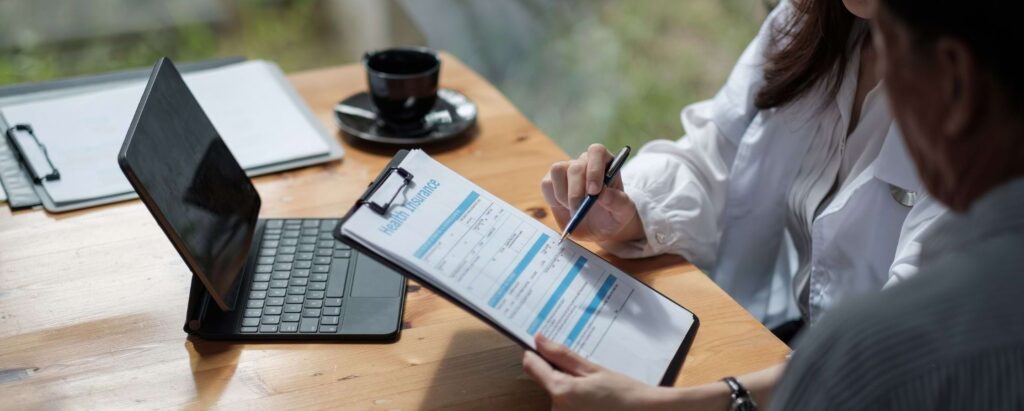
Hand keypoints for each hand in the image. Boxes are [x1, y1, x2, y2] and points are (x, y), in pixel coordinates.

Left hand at [522, 334, 674, 410]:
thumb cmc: (625, 394)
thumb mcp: (594, 370)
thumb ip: (563, 356)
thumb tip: (539, 340)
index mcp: (561, 391)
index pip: (532, 365)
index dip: (536, 353)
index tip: (544, 347)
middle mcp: (556, 409)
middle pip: (546, 381)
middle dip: (561, 374)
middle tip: (587, 373)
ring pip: (557, 394)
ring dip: (570, 389)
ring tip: (596, 389)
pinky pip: (565, 407)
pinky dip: (576, 401)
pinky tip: (595, 401)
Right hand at [541, 144, 643, 241]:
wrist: (601, 230)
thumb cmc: (615, 216)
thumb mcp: (624, 212)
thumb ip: (618, 202)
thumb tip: (603, 194)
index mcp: (605, 163)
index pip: (597, 151)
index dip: (594, 169)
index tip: (594, 192)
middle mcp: (585, 163)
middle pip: (575, 166)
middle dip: (576, 191)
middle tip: (580, 211)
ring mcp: (567, 171)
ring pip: (557, 170)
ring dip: (563, 194)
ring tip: (575, 211)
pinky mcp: (552, 183)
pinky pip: (547, 184)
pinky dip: (554, 198)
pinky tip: (565, 209)